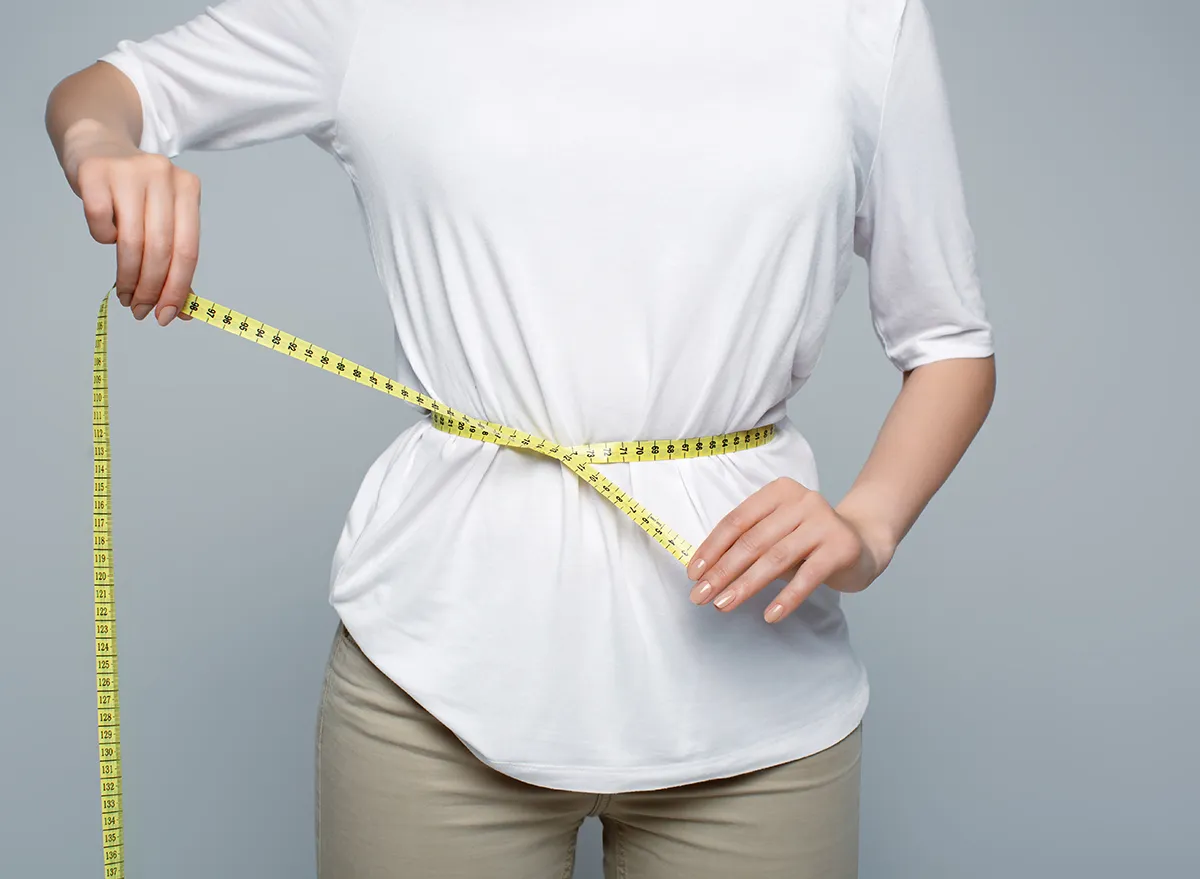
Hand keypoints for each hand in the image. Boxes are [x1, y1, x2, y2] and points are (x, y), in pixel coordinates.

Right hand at [68, 125, 198, 325]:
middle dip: (151, 288)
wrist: (96, 143)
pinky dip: (102, 238)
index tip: (168, 316)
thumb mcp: (162, 216)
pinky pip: (100, 224)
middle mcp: (163, 175)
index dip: (178, 289)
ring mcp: (129, 171)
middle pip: (161, 249)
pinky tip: (105, 234)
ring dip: (127, 277)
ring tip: (125, 294)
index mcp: (188, 188)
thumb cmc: (134, 192)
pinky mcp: (95, 172)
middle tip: (141, 311)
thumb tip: (182, 311)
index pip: (188, 250)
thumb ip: (174, 259)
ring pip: (131, 241)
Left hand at [685, 477, 895, 622]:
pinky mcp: (841, 547)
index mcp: (779, 492)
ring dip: (746, 585)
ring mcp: (823, 522)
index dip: (713, 548)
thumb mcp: (778, 534)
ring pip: (775, 558)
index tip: (694, 574)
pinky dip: (787, 598)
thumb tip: (707, 574)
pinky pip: (808, 576)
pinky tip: (770, 615)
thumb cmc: (810, 541)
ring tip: (724, 605)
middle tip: (701, 596)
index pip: (737, 521)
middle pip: (753, 541)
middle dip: (722, 571)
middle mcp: (802, 501)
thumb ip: (750, 544)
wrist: (865, 542)